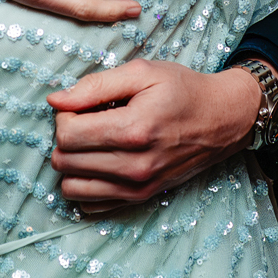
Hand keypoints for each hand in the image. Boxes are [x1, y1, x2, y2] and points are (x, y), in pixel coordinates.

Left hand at [46, 60, 260, 211]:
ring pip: (71, 187)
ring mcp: (138, 186)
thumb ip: (94, 85)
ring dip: (72, 163)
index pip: (67, 134)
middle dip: (66, 137)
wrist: (223, 119)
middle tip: (87, 120)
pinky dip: (86, 184)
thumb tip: (54, 101)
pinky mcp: (141, 197)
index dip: (64, 115)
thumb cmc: (183, 90)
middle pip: (65, 160)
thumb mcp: (142, 73)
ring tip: (93, 142)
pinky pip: (90, 204)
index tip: (80, 105)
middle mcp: (135, 165)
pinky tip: (100, 162)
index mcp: (133, 129)